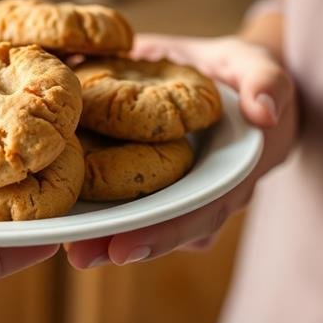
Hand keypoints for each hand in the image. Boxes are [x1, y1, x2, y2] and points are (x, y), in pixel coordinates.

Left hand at [64, 34, 297, 268]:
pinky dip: (88, 198)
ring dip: (99, 232)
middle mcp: (197, 192)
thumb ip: (266, 82)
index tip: (125, 248)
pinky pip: (116, 190)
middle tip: (79, 256)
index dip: (163, 233)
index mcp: (231, 174)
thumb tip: (265, 111)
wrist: (221, 71)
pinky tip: (55, 205)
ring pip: (135, 215)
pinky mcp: (143, 171)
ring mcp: (170, 187)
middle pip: (159, 225)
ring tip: (62, 245)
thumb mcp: (258, 66)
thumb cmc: (243, 71)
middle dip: (119, 242)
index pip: (197, 211)